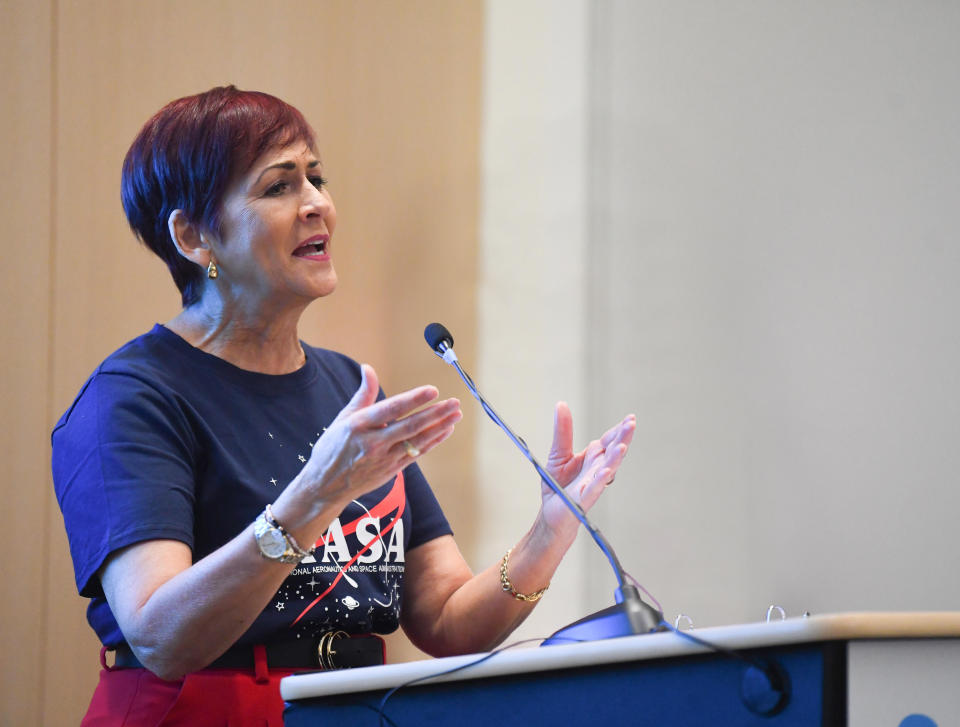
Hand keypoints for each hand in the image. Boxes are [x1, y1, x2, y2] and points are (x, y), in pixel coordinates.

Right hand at [290, 364, 460, 507]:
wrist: (326, 486)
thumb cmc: (334, 447)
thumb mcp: (344, 418)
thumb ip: (363, 394)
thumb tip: (368, 368)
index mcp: (359, 425)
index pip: (391, 409)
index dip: (413, 400)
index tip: (433, 390)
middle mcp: (373, 443)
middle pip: (410, 426)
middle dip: (435, 414)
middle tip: (454, 402)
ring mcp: (384, 459)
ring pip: (417, 441)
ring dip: (439, 427)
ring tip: (456, 414)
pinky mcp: (392, 470)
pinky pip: (417, 454)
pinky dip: (433, 442)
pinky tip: (446, 430)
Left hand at [539, 402, 635, 542]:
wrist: (550, 515)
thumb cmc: (558, 486)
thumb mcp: (558, 453)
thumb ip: (563, 431)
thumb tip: (561, 404)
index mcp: (593, 458)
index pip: (609, 441)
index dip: (619, 430)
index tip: (630, 418)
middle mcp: (597, 470)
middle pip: (613, 451)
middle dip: (623, 438)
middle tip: (631, 424)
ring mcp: (592, 484)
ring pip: (608, 469)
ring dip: (615, 458)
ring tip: (622, 447)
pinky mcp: (583, 499)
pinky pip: (594, 488)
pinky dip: (601, 480)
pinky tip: (607, 472)